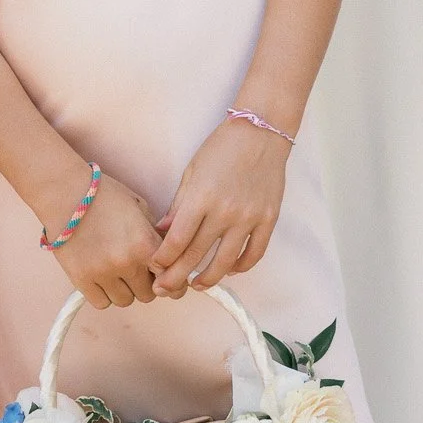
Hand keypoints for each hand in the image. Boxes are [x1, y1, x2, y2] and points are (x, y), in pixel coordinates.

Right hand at [44, 173, 160, 310]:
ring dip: (124, 290)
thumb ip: (154, 233)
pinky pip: (102, 303)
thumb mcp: (139, 206)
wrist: (65, 191)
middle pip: (148, 294)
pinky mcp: (82, 279)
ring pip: (125, 301)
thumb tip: (166, 255)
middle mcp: (127, 262)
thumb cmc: (104, 194)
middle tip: (137, 270)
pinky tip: (101, 277)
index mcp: (145, 243)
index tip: (166, 280)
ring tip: (116, 271)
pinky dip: (104, 294)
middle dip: (145, 283)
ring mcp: (104, 273)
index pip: (171, 278)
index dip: (173, 282)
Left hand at [149, 118, 288, 296]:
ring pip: (225, 262)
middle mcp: (225, 211)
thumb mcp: (192, 172)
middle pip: (196, 256)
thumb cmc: (221, 148)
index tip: (154, 268)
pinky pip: (254, 254)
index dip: (163, 259)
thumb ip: (179, 205)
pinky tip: (229, 269)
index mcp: (201, 197)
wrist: (260, 132)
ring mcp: (248, 218)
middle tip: (164, 289)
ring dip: (208, 279)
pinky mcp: (268, 220)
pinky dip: (240, 267)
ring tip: (196, 285)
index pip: (176, 240)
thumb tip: (162, 232)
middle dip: (176, 277)